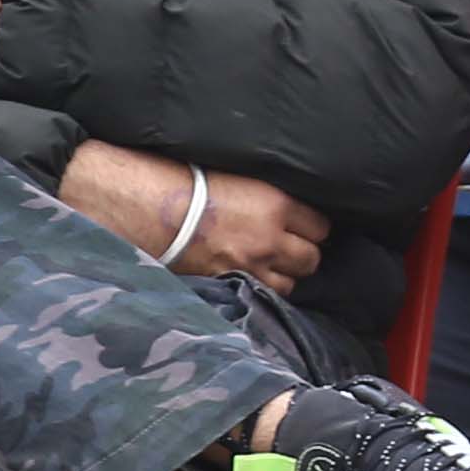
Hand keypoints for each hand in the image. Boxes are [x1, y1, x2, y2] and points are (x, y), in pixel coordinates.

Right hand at [61, 139, 326, 286]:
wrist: (148, 206)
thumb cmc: (187, 180)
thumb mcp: (238, 176)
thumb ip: (268, 195)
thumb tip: (286, 204)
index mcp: (277, 204)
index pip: (321, 226)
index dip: (312, 227)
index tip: (302, 226)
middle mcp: (270, 238)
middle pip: (311, 258)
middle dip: (302, 253)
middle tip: (289, 247)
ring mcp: (249, 265)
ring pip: (290, 282)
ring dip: (283, 274)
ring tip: (270, 265)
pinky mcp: (228, 281)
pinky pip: (261, 294)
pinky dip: (261, 288)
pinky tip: (252, 277)